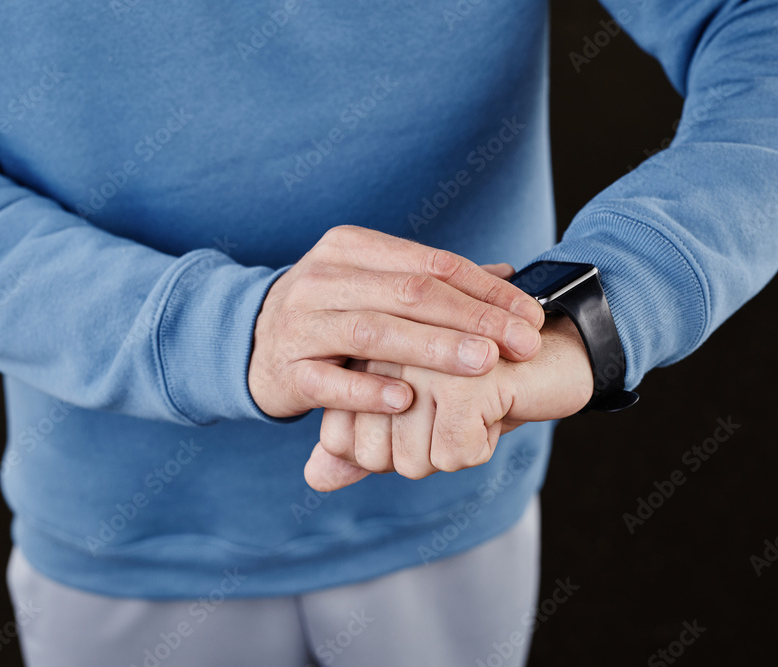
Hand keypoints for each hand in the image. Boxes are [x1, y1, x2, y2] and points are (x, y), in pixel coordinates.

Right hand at [248, 226, 544, 417]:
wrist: (248, 341)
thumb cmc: (331, 312)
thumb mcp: (375, 283)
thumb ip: (434, 280)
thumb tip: (507, 273)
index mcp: (352, 248)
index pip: (431, 262)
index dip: (486, 290)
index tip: (529, 317)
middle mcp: (324, 278)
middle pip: (410, 292)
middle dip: (473, 318)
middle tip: (521, 342)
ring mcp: (301, 323)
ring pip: (374, 332)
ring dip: (433, 348)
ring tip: (483, 364)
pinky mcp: (286, 370)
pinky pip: (330, 382)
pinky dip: (368, 390)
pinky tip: (407, 399)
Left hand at [304, 315, 593, 490]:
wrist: (554, 353)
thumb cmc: (478, 387)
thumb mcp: (414, 419)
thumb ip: (359, 448)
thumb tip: (314, 479)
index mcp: (361, 349)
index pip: (337, 438)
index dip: (384, 449)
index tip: (423, 415)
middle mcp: (381, 346)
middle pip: (372, 456)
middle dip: (420, 453)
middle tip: (454, 412)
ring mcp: (421, 358)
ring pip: (410, 461)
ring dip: (454, 450)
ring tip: (477, 406)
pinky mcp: (463, 376)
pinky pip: (453, 457)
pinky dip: (481, 447)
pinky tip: (497, 408)